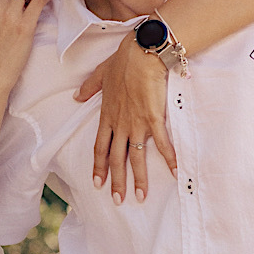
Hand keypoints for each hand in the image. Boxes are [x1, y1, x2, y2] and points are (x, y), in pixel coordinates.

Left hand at [74, 29, 176, 203]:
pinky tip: (176, 172)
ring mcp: (136, 123)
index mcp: (107, 116)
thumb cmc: (123, 61)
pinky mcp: (153, 119)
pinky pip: (162, 144)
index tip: (97, 183)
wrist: (141, 53)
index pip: (100, 147)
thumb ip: (89, 88)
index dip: (99, 166)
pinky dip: (169, 159)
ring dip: (139, 179)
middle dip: (116, 181)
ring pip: (135, 157)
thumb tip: (77, 97)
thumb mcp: (100, 74)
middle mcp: (120, 124)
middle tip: (118, 200)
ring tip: (141, 196)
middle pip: (117, 158)